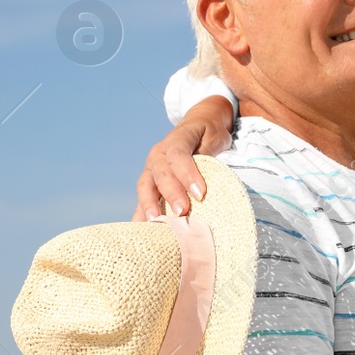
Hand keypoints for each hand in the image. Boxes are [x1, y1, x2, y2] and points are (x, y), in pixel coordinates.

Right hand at [134, 96, 233, 218]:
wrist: (199, 126)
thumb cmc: (209, 134)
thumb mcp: (215, 138)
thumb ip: (209, 155)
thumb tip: (205, 179)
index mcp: (175, 140)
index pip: (178, 155)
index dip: (187, 174)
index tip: (200, 193)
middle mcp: (158, 154)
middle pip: (161, 174)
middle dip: (171, 194)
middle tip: (182, 212)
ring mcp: (151, 169)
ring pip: (146, 186)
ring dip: (150, 204)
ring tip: (155, 221)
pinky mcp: (150, 182)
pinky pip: (144, 197)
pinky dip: (140, 212)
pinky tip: (140, 228)